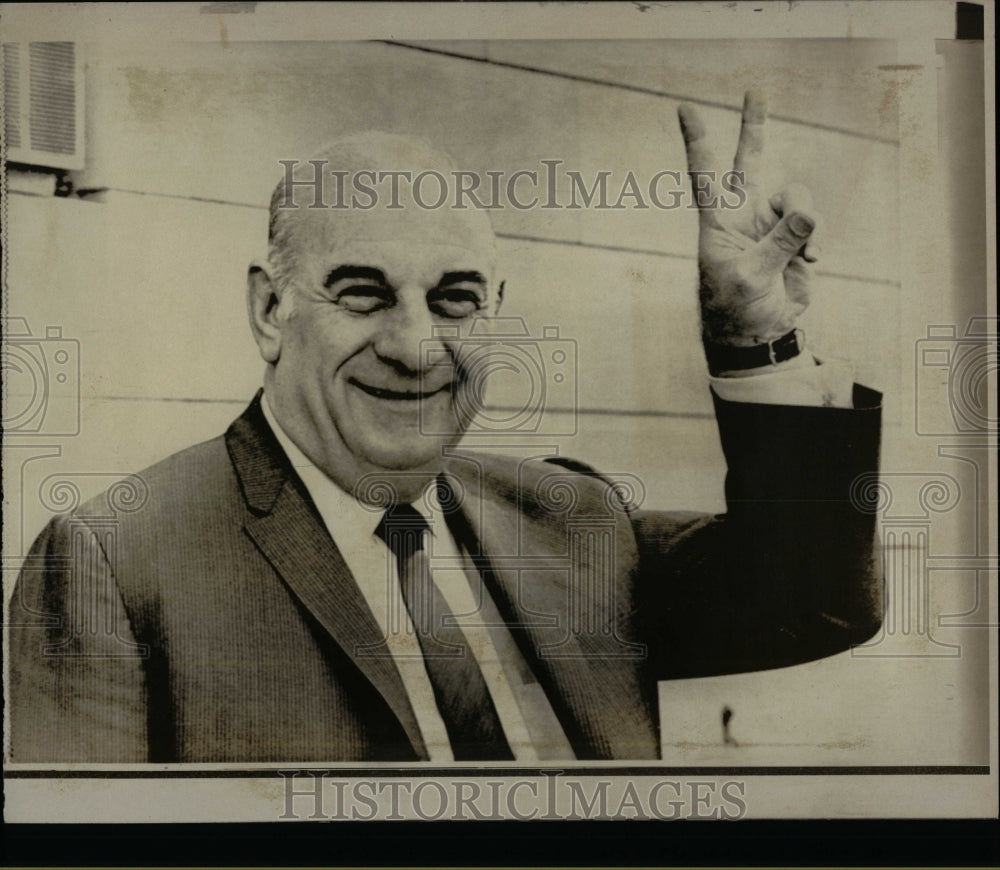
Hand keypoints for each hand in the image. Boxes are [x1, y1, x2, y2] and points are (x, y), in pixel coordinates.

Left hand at [679, 91, 820, 346]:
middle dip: (754, 128)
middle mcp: (743, 216)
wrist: (758, 334)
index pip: (705, 175)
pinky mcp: (795, 238)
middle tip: (754, 91)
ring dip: (804, 218)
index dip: (697, 141)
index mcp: (718, 223)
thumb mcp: (751, 279)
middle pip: (750, 163)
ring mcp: (770, 225)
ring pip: (795, 196)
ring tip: (803, 250)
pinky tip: (811, 259)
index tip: (685, 108)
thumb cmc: (737, 310)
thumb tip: (808, 215)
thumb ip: (779, 244)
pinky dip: (816, 238)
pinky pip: (813, 221)